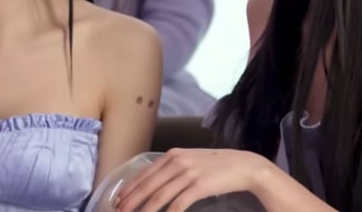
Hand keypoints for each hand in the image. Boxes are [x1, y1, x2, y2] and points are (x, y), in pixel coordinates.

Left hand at [114, 148, 267, 211]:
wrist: (243, 165)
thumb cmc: (216, 165)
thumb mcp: (191, 160)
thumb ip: (173, 167)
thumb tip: (154, 181)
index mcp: (173, 155)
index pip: (144, 173)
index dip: (129, 188)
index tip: (118, 200)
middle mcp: (177, 161)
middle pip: (148, 185)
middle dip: (131, 201)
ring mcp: (188, 173)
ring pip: (159, 196)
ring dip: (145, 210)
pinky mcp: (199, 186)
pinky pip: (178, 204)